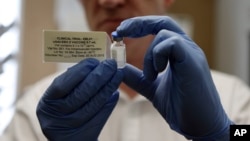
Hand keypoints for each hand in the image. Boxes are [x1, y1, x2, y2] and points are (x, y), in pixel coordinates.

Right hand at [36, 58, 122, 140]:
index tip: (95, 61)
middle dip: (99, 76)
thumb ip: (74, 80)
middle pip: (80, 94)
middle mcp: (56, 116)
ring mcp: (71, 126)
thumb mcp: (62, 94)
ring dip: (108, 87)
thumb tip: (95, 63)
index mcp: (48, 102)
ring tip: (117, 74)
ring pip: (93, 104)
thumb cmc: (66, 105)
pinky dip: (109, 101)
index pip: (62, 84)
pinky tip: (115, 90)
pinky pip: (101, 115)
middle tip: (111, 64)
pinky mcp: (86, 133)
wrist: (69, 135)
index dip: (80, 71)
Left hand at [117, 16, 231, 139]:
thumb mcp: (151, 88)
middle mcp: (186, 48)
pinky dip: (158, 56)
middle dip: (138, 24)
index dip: (139, 25)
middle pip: (163, 21)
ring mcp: (191, 54)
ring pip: (164, 33)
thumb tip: (119, 68)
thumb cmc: (180, 106)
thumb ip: (137, 77)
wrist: (199, 125)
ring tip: (150, 76)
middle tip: (120, 32)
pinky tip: (157, 74)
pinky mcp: (193, 62)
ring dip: (149, 54)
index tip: (120, 32)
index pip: (159, 27)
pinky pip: (172, 44)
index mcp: (178, 52)